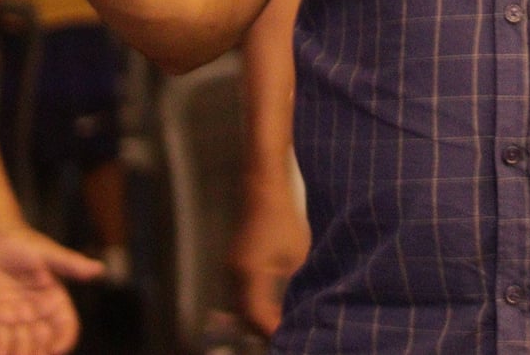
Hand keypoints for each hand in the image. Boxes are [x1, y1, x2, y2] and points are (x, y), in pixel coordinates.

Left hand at [0, 227, 102, 354]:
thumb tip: (99, 269)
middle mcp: (37, 311)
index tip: (56, 349)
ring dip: (20, 353)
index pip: (65, 325)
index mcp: (54, 298)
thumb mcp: (49, 254)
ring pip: (22, 342)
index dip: (63, 339)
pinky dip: (0, 348)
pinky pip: (0, 337)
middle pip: (43, 340)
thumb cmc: (23, 241)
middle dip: (39, 351)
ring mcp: (17, 315)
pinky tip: (0, 354)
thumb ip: (72, 265)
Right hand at [227, 185, 309, 336]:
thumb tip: (298, 307)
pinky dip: (252, 305)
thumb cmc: (284, 219)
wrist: (262, 189)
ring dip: (255, 319)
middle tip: (284, 336)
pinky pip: (239, 294)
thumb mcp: (297, 255)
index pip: (257, 317)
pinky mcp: (234, 263)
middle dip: (262, 329)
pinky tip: (271, 307)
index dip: (271, 332)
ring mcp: (231, 269)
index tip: (288, 339)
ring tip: (279, 325)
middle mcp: (235, 276)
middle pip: (244, 316)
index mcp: (250, 275)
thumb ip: (294, 284)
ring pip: (239, 306)